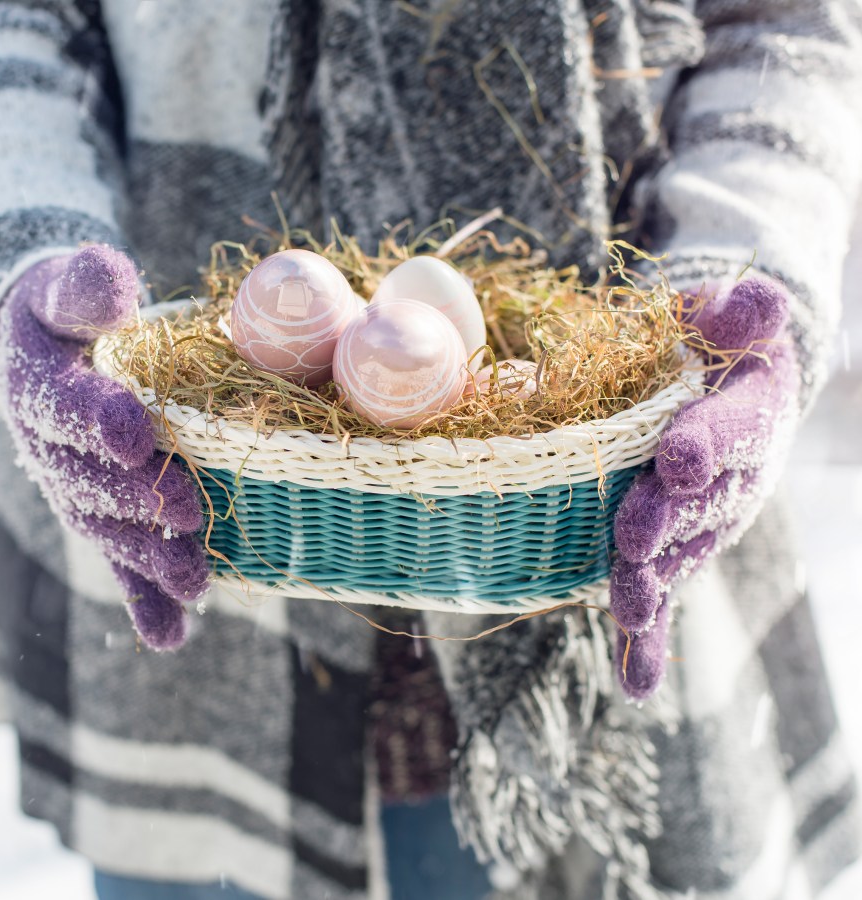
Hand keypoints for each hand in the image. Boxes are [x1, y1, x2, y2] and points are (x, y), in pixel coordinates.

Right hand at [0, 246, 208, 647]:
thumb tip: (111, 277)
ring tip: (193, 583)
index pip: (66, 407)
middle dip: (139, 501)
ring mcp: (73, 488)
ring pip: (106, 529)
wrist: (34, 355)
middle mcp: (49, 449)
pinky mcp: (99, 514)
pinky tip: (172, 636)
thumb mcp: (63, 286)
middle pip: (90, 482)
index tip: (136, 435)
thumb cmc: (60, 315)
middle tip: (188, 513)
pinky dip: (141, 599)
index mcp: (37, 387)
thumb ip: (82, 285)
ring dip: (147, 560)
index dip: (99, 422)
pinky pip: (116, 560)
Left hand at [610, 278, 797, 697]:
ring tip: (626, 610)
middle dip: (664, 521)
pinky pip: (661, 598)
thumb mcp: (738, 315)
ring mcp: (700, 526)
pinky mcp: (670, 553)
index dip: (707, 443)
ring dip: (651, 585)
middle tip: (633, 537)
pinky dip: (650, 643)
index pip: (730, 430)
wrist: (732, 397)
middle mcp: (728, 483)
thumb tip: (753, 302)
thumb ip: (744, 309)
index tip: (679, 457)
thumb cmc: (724, 350)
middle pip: (696, 506)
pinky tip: (637, 685)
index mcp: (745, 418)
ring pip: (674, 558)